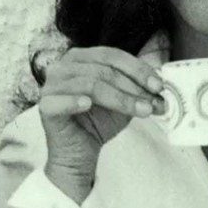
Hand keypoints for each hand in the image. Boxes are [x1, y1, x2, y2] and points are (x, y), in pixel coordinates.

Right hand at [38, 46, 163, 201]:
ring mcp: (51, 85)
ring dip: (120, 98)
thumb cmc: (101, 120)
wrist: (82, 150)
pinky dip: (75, 101)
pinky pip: (59, 100)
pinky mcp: (45, 107)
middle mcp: (64, 66)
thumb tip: (163, 89)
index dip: (139, 69)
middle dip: (134, 87)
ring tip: (141, 111)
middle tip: (153, 103)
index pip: (113, 56)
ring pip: (90, 84)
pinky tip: (88, 105)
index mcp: (82, 58)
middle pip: (104, 70)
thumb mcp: (126, 100)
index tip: (159, 86)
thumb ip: (141, 89)